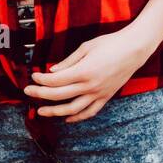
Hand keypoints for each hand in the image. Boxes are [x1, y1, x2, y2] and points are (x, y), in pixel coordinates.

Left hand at [23, 28, 150, 122]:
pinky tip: (66, 118)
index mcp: (83, 71)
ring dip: (54, 111)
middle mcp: (90, 86)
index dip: (41, 80)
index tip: (33, 76)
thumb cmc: (110, 43)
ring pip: (72, 109)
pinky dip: (77, 117)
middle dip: (40, 95)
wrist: (134, 49)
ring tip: (41, 111)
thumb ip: (68, 61)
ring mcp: (98, 94)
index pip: (55, 80)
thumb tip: (52, 71)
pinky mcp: (105, 97)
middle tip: (28, 92)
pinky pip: (89, 112)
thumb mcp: (86, 47)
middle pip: (59, 95)